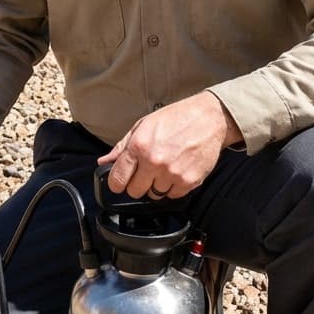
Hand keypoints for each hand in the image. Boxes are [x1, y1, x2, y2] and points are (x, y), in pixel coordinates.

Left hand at [98, 92, 242, 199]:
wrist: (209, 118)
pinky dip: (173, 188)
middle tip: (145, 172)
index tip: (119, 183)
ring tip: (164, 168)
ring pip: (154, 195)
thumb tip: (104, 161)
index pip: (117, 179)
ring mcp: (172, 173)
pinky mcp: (189, 181)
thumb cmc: (176, 118)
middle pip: (135, 192)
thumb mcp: (143, 125)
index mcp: (139, 146)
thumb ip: (122, 146)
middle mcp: (154, 161)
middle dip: (137, 184)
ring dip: (156, 185)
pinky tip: (176, 171)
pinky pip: (173, 195)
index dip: (116, 183)